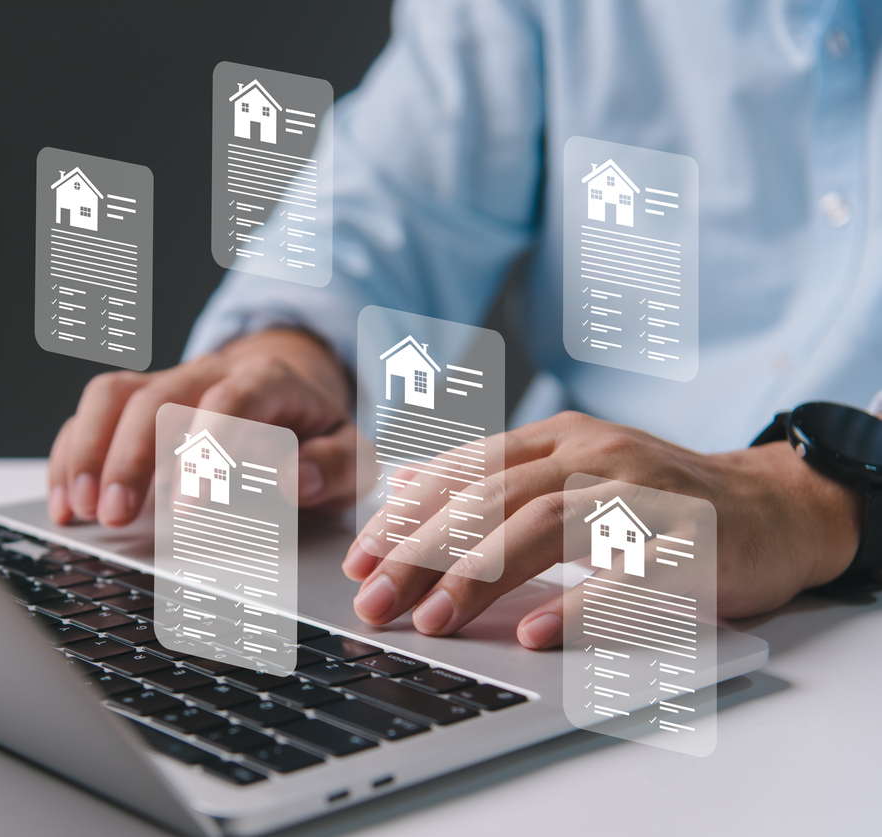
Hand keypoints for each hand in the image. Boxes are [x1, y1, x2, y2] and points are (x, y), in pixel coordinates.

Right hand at [48, 329, 355, 525]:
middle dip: (131, 457)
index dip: (206, 448)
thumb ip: (333, 466)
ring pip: (114, 395)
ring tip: (81, 508)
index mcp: (269, 379)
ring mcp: (169, 381)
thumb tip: (296, 480)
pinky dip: (72, 454)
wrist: (293, 385)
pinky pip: (93, 412)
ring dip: (90, 450)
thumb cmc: (318, 430)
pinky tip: (66, 501)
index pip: (231, 400)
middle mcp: (211, 372)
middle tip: (116, 515)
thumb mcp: (352, 451)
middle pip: (158, 396)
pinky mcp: (139, 398)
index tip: (187, 504)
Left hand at [341, 412, 860, 647]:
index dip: (406, 515)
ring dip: (480, 576)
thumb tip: (402, 480)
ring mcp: (642, 492)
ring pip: (544, 526)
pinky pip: (627, 571)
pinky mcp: (690, 539)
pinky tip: (536, 632)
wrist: (774, 507)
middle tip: (377, 602)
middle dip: (423, 553)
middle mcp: (593, 454)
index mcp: (557, 440)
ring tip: (436, 621)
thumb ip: (490, 476)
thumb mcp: (568, 473)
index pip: (464, 471)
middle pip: (491, 499)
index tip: (360, 560)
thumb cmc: (655, 501)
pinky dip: (577, 603)